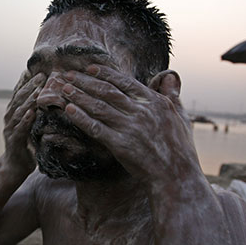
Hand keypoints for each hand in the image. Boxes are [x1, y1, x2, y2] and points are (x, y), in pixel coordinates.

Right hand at [3, 71, 45, 173]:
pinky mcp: (14, 142)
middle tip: (41, 75)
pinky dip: (25, 120)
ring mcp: (10, 130)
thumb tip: (48, 98)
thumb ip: (35, 112)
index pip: (19, 93)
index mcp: (13, 113)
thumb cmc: (26, 145)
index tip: (37, 70)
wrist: (14, 168)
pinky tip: (31, 113)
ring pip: (18, 112)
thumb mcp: (31, 126)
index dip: (27, 81)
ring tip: (38, 91)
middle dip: (29, 86)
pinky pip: (20, 130)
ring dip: (28, 100)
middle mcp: (9, 119)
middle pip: (18, 98)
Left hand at [61, 65, 199, 182]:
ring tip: (64, 89)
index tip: (89, 68)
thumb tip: (170, 77)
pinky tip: (68, 110)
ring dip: (79, 95)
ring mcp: (129, 128)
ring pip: (98, 107)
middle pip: (107, 91)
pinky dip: (80, 117)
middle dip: (86, 81)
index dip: (105, 74)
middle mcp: (140, 112)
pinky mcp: (120, 145)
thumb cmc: (180, 149)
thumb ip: (172, 95)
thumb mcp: (181, 117)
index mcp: (154, 102)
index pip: (124, 82)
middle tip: (69, 75)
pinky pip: (95, 128)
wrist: (176, 176)